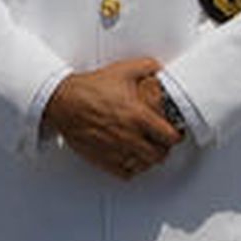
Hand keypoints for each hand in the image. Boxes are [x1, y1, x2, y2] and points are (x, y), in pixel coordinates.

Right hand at [42, 57, 181, 179]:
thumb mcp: (124, 70)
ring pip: (143, 166)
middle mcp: (128, 136)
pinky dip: (132, 169)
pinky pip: (124, 173)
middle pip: (159, 155)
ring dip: (150, 159)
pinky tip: (132, 159)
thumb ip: (148, 67)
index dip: (177, 136)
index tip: (176, 133)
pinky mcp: (101, 158)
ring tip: (149, 150)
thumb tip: (160, 68)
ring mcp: (115, 150)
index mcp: (138, 116)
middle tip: (163, 142)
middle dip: (165, 148)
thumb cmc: (90, 88)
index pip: (169, 136)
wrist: (63, 101)